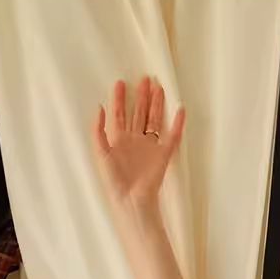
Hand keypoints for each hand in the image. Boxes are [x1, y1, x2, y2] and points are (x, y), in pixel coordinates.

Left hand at [92, 76, 184, 211]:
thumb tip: (99, 107)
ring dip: (157, 104)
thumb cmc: (114, 180)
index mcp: (119, 141)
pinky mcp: (163, 155)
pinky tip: (181, 109)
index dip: (119, 100)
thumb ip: (98, 132)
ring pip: (154, 120)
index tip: (120, 83)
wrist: (131, 200)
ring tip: (159, 86)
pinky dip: (178, 124)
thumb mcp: (101, 154)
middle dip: (141, 97)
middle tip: (144, 78)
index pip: (119, 115)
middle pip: (139, 114)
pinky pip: (172, 136)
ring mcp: (149, 147)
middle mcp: (135, 141)